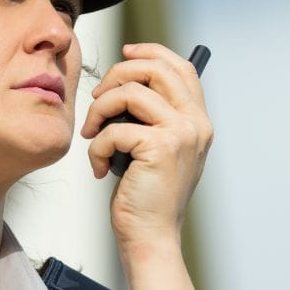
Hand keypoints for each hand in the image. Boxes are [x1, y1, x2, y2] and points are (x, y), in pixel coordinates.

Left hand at [79, 42, 213, 247]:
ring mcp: (182, 134)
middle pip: (156, 69)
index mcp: (198, 122)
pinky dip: (96, 146)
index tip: (126, 53)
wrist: (151, 236)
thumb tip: (127, 83)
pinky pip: (114, 128)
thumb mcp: (157, 150)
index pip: (181, 68)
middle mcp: (196, 124)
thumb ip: (154, 118)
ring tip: (92, 135)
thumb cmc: (147, 197)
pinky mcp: (161, 148)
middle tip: (98, 98)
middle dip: (118, 75)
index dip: (152, 52)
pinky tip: (99, 166)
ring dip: (99, 110)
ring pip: (131, 92)